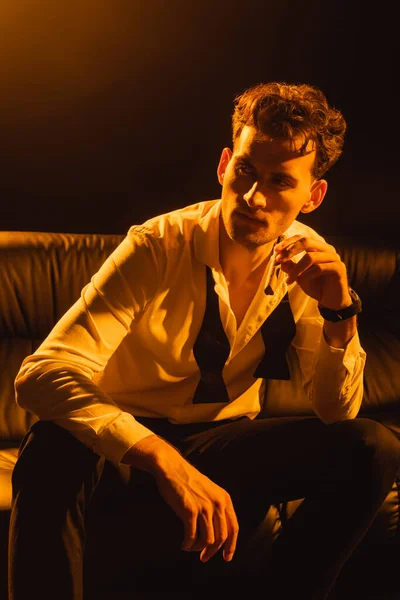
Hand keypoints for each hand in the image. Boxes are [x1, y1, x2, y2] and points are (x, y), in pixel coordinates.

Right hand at [124, 435, 238, 562]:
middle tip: (204, 558)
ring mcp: (204, 507)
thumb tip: (219, 533)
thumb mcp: (210, 491)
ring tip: (190, 547)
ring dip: (198, 548)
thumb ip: (217, 507)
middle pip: (221, 537)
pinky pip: (192, 536)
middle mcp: (217, 503)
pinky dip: (188, 544)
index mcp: (224, 499)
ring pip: (207, 540)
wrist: (172, 467)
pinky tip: (183, 544)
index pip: (234, 528)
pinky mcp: (189, 510)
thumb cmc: (188, 480)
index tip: (226, 557)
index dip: (231, 546)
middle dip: (213, 552)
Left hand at [274, 235, 351, 308]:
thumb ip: (290, 266)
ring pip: (311, 257)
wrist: (331, 301)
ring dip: (296, 269)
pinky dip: (307, 275)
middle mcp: (327, 249)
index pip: (302, 238)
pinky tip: (301, 282)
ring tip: (288, 279)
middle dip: (290, 249)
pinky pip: (320, 268)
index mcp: (318, 247)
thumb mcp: (298, 275)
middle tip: (279, 259)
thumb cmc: (315, 285)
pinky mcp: (339, 268)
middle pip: (307, 241)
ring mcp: (334, 258)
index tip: (275, 250)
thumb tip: (277, 257)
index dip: (288, 242)